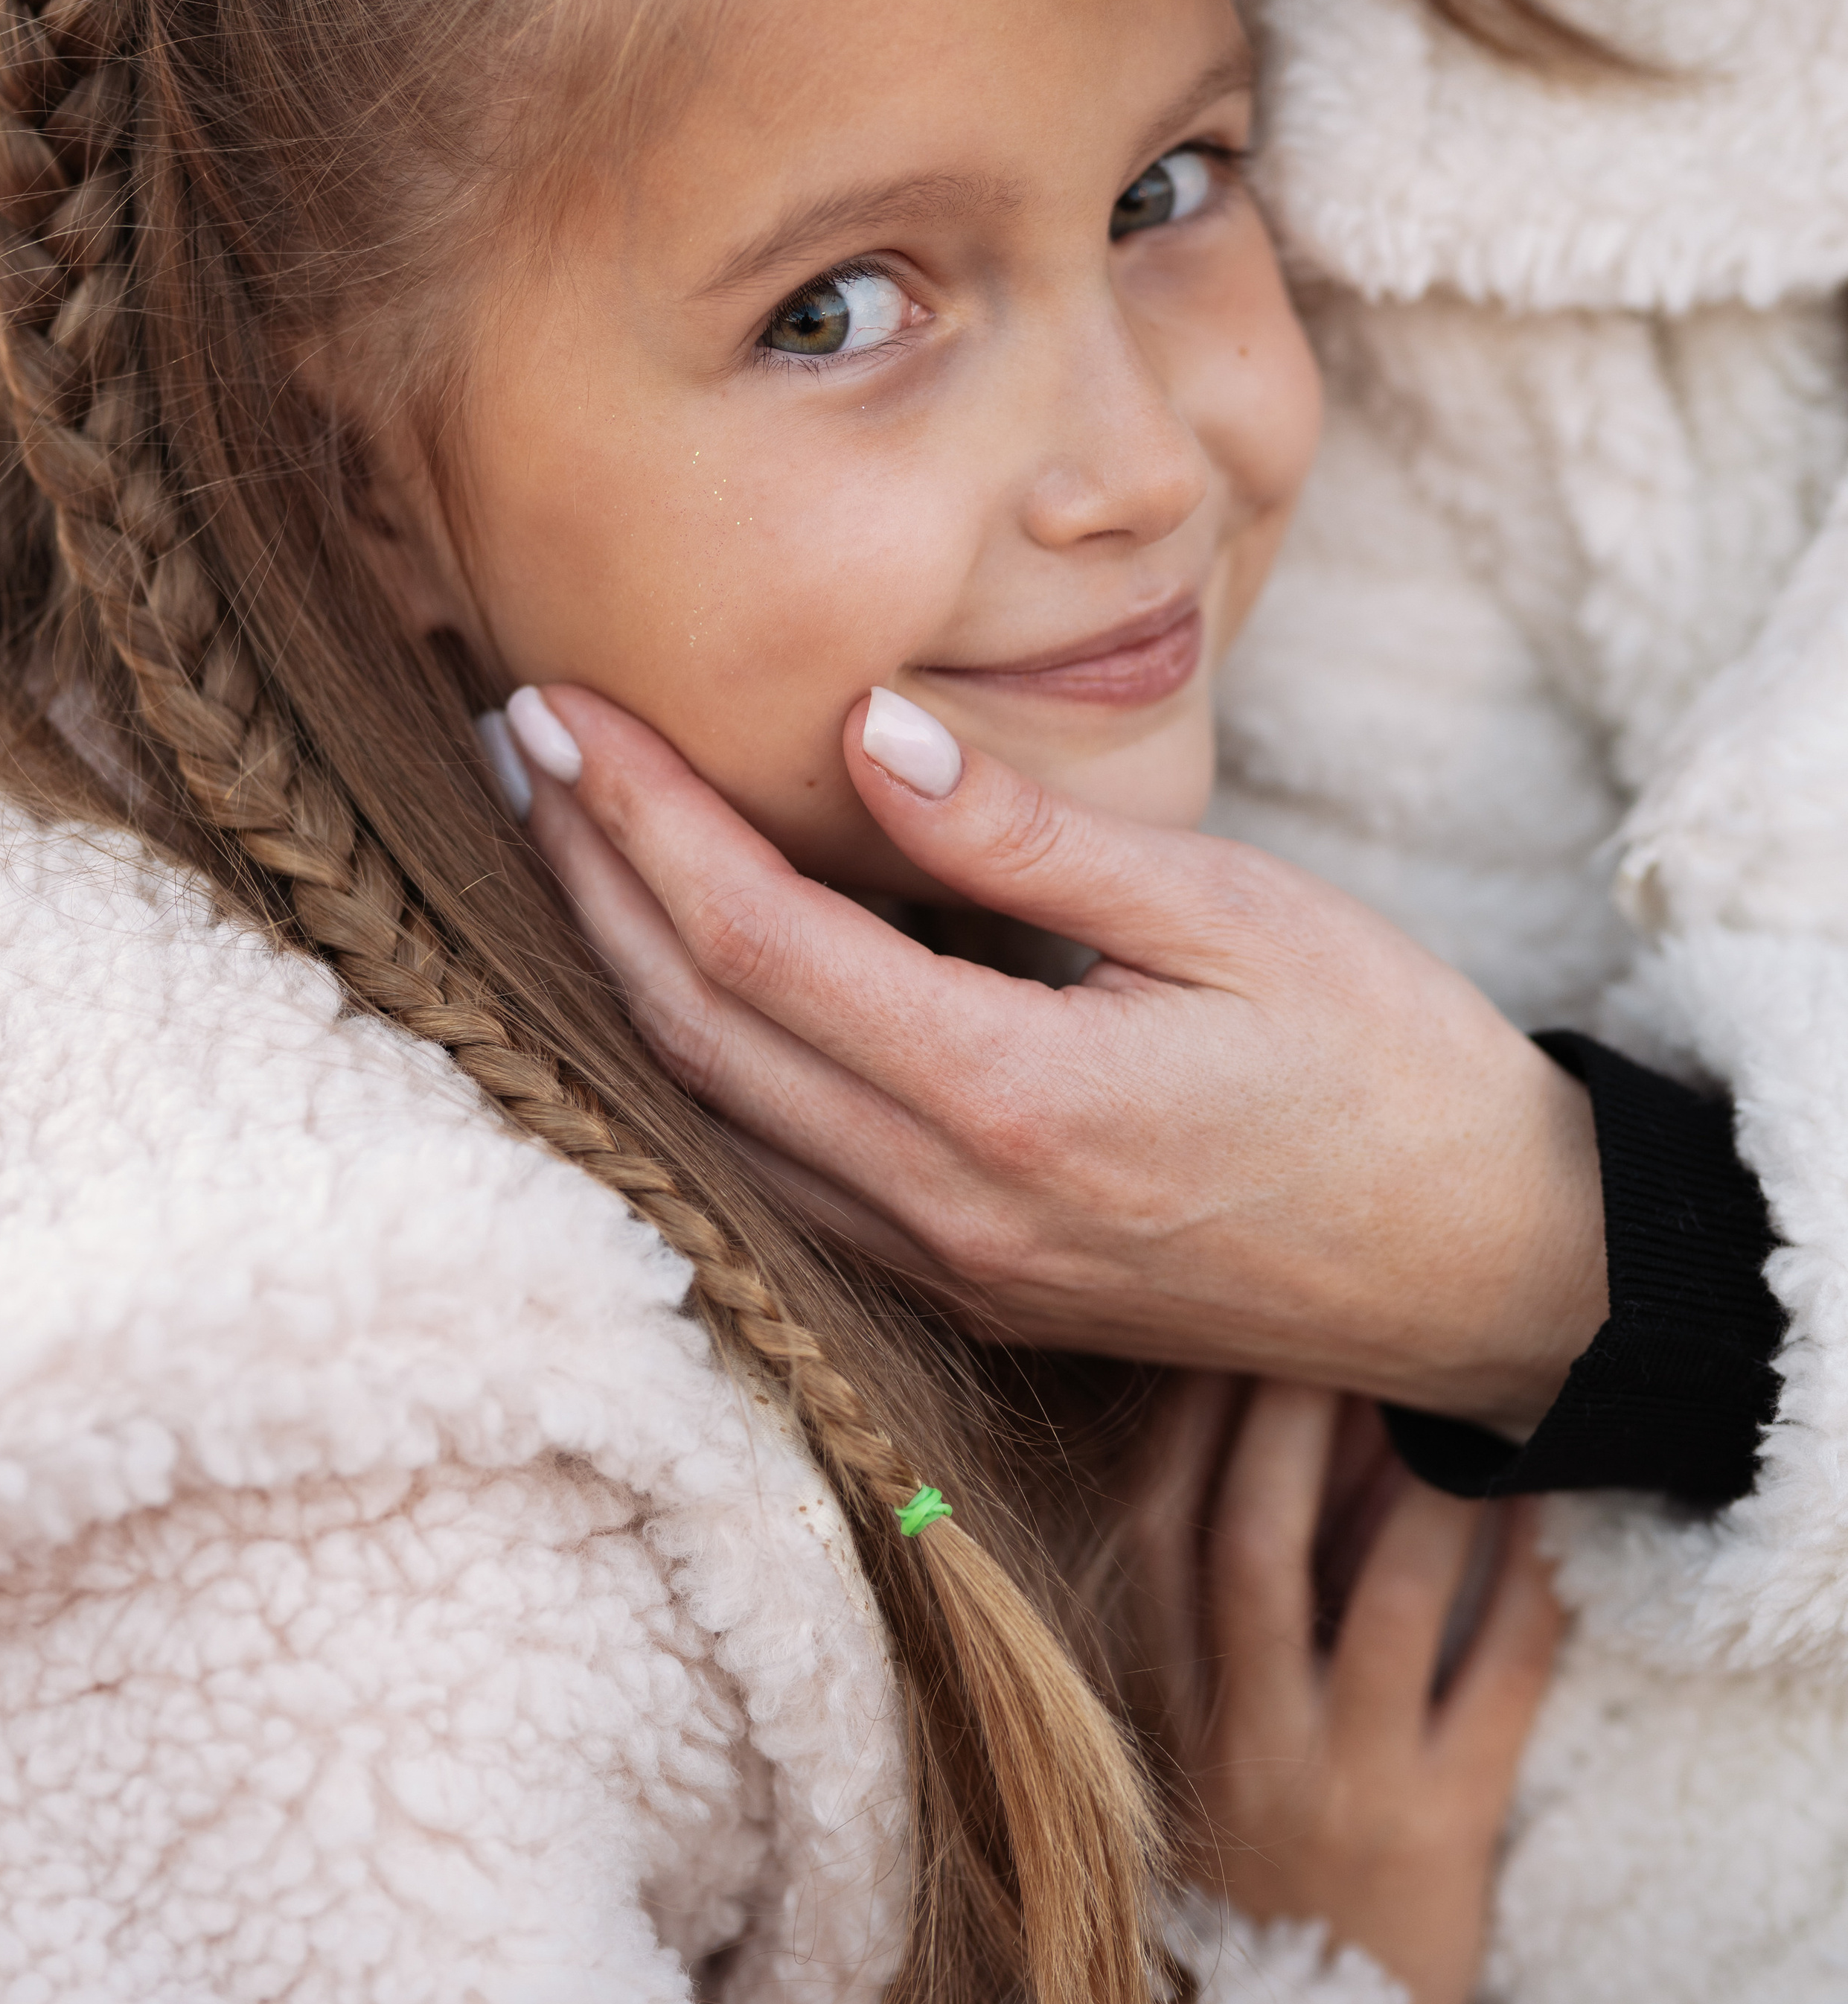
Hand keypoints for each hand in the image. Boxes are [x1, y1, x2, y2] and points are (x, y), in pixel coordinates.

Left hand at [509, 685, 1607, 1429]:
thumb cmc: (1385, 1065)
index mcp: (1017, 1101)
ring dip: (611, 977)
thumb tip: (864, 736)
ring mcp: (953, 1269)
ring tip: (554, 842)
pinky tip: (669, 982)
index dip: (637, 820)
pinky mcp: (972, 1293)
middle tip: (513, 745)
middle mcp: (953, 1207)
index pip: (755, 944)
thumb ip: (1032, 838)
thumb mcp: (1235, 911)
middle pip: (693, 1035)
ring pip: (709, 1124)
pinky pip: (776, 1182)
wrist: (1490, 1268)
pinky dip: (694, 1070)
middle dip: (583, 881)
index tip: (560, 710)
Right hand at [1179, 1382, 1560, 2003]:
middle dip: (1293, 1422)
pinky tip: (1541, 1512)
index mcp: (1167, 1699)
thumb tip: (1301, 1420)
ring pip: (1383, 1607)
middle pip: (1251, 1548)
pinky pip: (1494, 1682)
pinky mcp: (1440, 1829)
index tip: (1236, 1329)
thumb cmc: (1255, 1837)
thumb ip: (1239, 1594)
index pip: (1158, 1530)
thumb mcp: (1209, 1721)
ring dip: (1427, 1491)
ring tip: (1461, 1405)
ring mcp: (1339, 1784)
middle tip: (1346, 1329)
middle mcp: (1239, 1737)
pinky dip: (1524, 1585)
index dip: (1193, 1420)